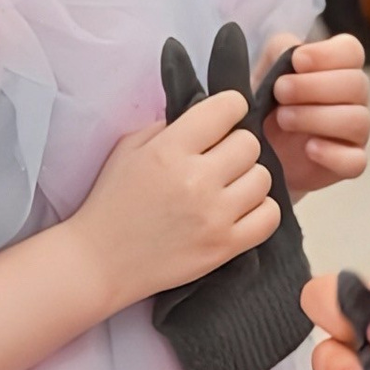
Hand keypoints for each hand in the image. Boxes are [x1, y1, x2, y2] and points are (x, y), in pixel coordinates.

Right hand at [76, 79, 278, 306]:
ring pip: (263, 178)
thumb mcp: (128, 149)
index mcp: (169, 150)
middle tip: (218, 161)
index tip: (224, 119)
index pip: (227, 108)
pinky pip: (269, 216)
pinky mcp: (224, 246)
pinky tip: (238, 211)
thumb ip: (169, 127)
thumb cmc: (112, 202)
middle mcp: (196, 180)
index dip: (230, 109)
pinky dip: (260, 210)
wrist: (99, 261)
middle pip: (250, 144)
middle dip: (235, 147)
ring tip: (226, 189)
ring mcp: (213, 215)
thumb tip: (208, 116)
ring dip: (248, 180)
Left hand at [268, 32, 369, 191]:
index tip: (298, 60)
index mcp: (337, 69)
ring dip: (318, 117)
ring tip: (283, 119)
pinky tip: (309, 149)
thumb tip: (295, 51)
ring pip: (358, 120)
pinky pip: (356, 161)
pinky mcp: (348, 163)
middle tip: (280, 91)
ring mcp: (354, 133)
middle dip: (315, 86)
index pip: (351, 51)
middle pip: (357, 84)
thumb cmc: (265, 106)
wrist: (255, 151)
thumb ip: (279, 51)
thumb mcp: (264, 71)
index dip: (328, 54)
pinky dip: (333, 154)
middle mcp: (352, 99)